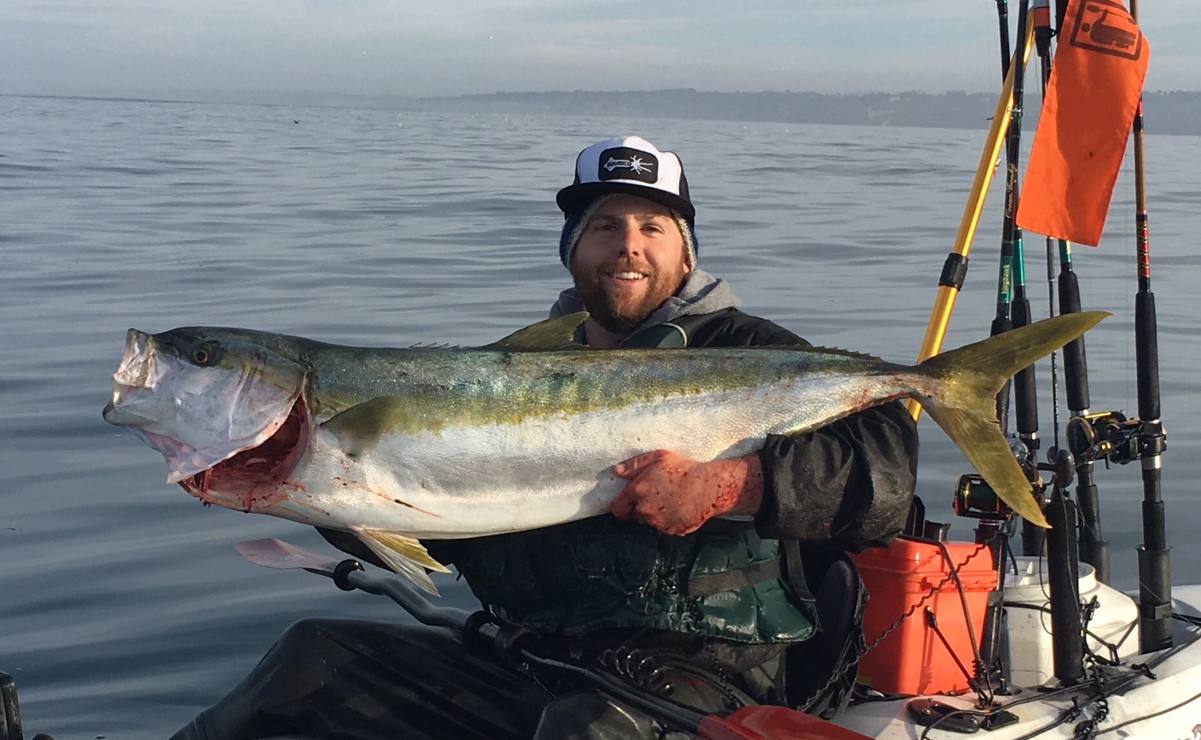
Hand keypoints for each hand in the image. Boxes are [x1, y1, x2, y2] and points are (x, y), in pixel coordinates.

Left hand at [610, 450, 762, 535]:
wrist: (710, 486)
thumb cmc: (685, 469)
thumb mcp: (659, 457)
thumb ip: (634, 465)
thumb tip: (616, 471)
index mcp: (638, 491)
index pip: (618, 508)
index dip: (622, 506)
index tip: (628, 503)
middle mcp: (645, 509)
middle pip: (635, 515)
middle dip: (641, 508)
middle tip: (656, 497)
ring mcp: (659, 522)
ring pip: (651, 522)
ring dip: (656, 515)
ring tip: (671, 501)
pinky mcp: (672, 531)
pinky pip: (666, 528)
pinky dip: (670, 521)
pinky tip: (680, 509)